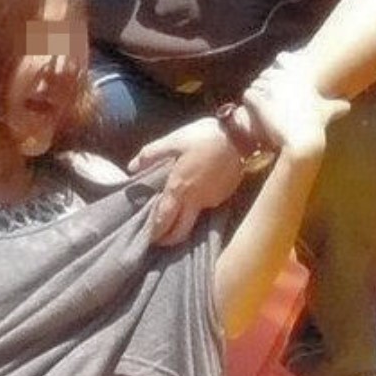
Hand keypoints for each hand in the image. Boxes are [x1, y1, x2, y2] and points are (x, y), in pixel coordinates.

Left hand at [127, 116, 247, 246]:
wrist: (243, 136)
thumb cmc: (206, 136)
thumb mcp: (175, 140)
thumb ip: (151, 154)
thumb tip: (132, 167)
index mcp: (179, 189)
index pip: (164, 220)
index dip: (155, 233)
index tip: (148, 239)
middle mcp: (196, 201)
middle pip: (180, 232)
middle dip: (168, 240)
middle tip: (159, 238)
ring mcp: (212, 201)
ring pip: (194, 221)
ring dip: (182, 223)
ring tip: (174, 215)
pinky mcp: (224, 196)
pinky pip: (206, 208)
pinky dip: (196, 209)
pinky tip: (193, 196)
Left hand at [242, 60, 349, 164]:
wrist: (302, 140)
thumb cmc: (316, 126)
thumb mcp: (327, 112)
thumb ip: (337, 106)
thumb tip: (347, 106)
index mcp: (300, 75)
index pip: (282, 58)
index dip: (278, 65)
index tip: (277, 74)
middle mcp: (285, 77)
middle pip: (266, 72)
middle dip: (264, 82)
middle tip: (265, 96)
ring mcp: (271, 88)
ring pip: (256, 83)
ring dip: (256, 92)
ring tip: (258, 105)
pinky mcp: (259, 100)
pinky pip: (248, 94)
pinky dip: (248, 101)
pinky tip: (251, 109)